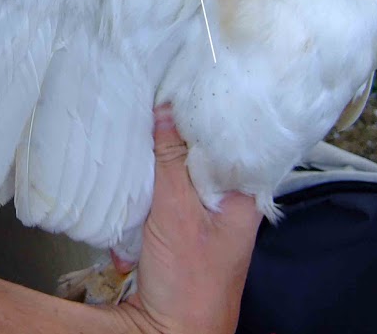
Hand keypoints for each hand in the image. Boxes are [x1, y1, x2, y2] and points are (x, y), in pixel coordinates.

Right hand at [119, 106, 261, 333]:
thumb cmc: (192, 287)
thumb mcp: (176, 213)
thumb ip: (170, 161)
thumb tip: (167, 111)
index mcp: (244, 196)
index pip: (233, 139)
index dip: (207, 115)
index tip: (182, 90)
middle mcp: (230, 206)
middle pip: (199, 158)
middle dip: (168, 152)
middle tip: (147, 131)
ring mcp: (206, 222)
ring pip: (176, 181)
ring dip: (150, 186)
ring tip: (136, 184)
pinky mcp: (183, 236)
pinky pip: (162, 207)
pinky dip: (144, 213)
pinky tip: (132, 235)